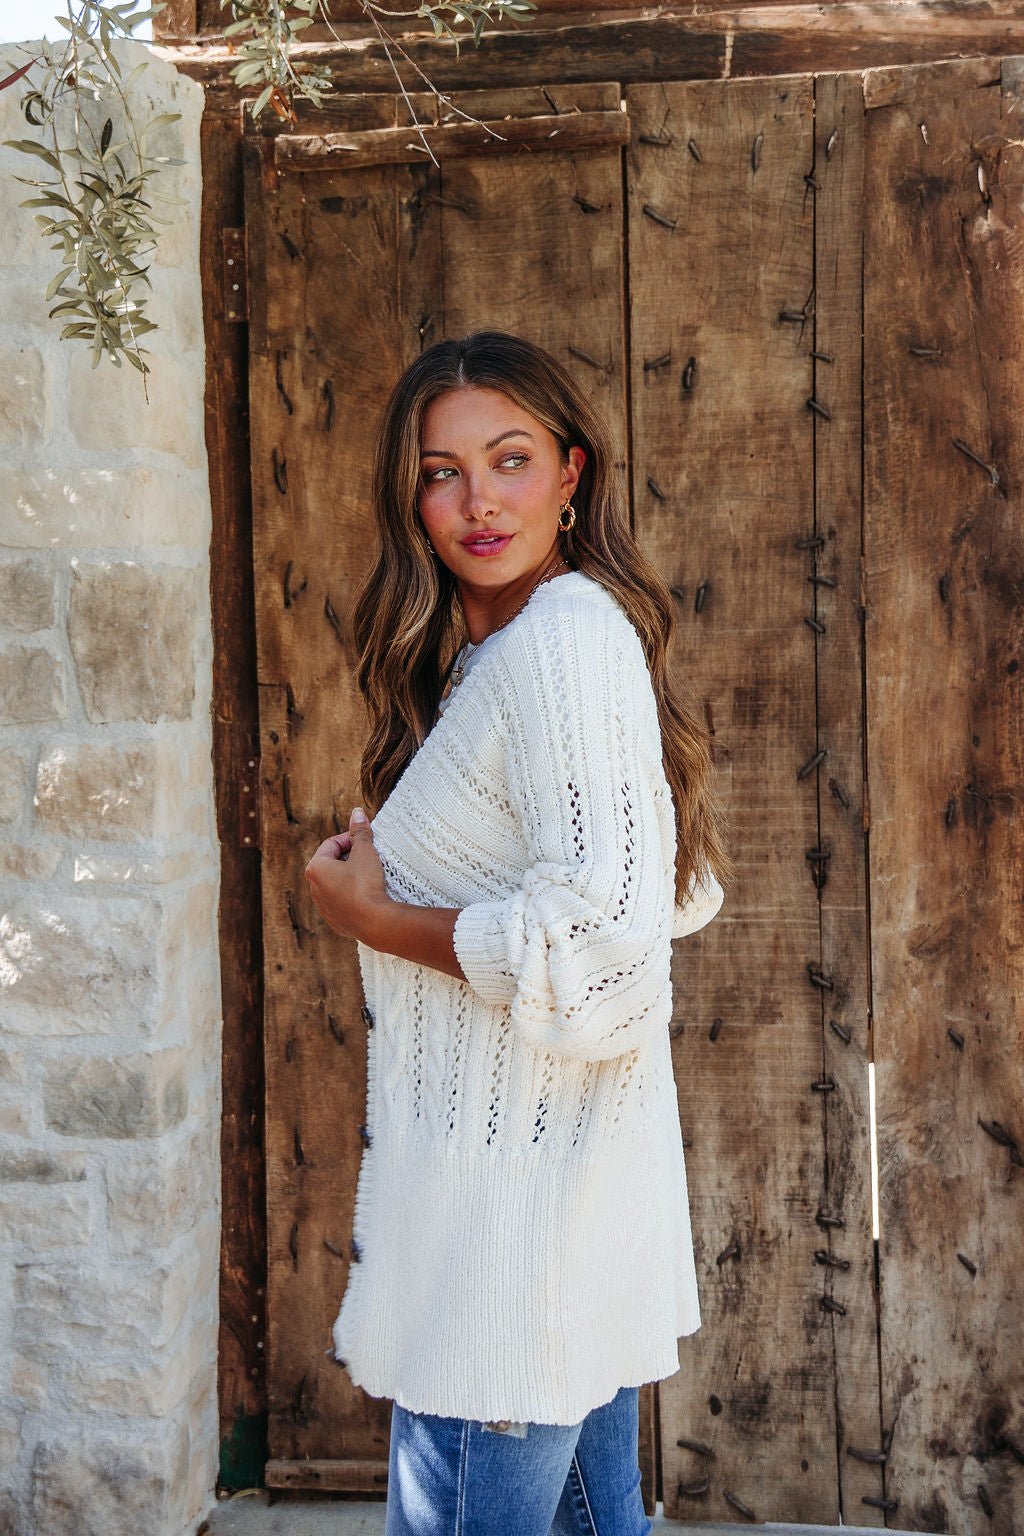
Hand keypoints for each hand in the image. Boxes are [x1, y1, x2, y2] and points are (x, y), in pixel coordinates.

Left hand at [304, 806, 390, 942]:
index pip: (332, 844)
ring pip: (336, 884)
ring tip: (370, 876)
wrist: (374, 922)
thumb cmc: (366, 884)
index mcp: (316, 868)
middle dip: (350, 858)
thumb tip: (357, 812)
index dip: (351, 839)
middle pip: (332, 864)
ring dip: (350, 877)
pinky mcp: (334, 922)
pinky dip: (352, 896)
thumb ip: (360, 832)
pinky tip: (367, 895)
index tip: (366, 840)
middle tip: (370, 857)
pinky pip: (342, 902)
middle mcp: (314, 888)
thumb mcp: (365, 852)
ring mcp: (323, 907)